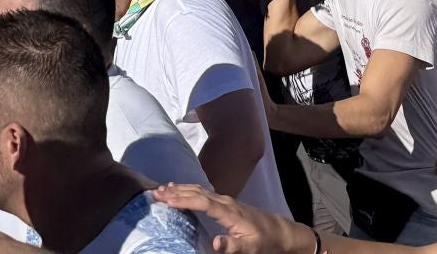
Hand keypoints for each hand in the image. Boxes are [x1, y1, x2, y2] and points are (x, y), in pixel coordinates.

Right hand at [151, 185, 313, 253]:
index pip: (202, 201)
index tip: (165, 199)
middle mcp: (225, 202)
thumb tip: (213, 243)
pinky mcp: (225, 203)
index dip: (183, 199)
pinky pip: (203, 192)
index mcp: (229, 212)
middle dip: (176, 191)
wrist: (281, 232)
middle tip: (155, 192)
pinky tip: (181, 190)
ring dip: (180, 188)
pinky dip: (189, 190)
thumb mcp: (251, 249)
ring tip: (162, 189)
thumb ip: (232, 246)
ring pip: (199, 190)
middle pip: (197, 192)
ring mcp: (225, 200)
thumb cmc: (265, 241)